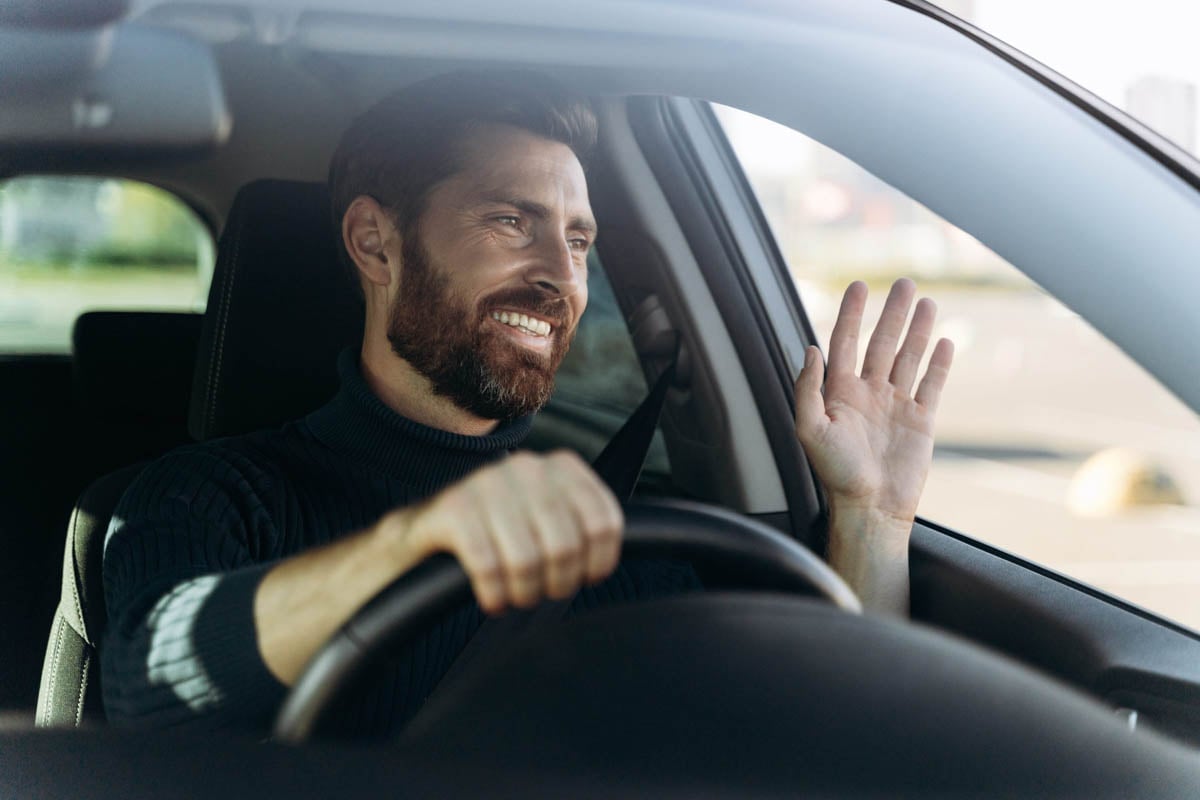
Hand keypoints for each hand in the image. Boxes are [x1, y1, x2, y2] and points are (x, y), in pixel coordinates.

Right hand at [399, 450, 623, 613]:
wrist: (426, 531)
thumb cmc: (500, 534)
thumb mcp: (548, 519)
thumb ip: (585, 526)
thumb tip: (625, 553)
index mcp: (561, 467)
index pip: (604, 521)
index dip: (600, 562)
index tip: (585, 578)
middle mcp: (527, 466)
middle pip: (567, 545)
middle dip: (559, 583)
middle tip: (544, 593)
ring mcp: (486, 483)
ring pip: (527, 558)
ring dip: (524, 592)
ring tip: (516, 596)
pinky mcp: (451, 507)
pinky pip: (486, 564)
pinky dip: (493, 593)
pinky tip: (491, 598)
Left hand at [794, 279, 953, 528]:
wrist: (872, 508)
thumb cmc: (836, 474)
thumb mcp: (809, 430)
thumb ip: (807, 388)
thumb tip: (811, 349)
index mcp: (839, 393)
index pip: (845, 342)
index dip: (851, 314)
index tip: (858, 286)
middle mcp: (868, 394)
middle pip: (882, 343)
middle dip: (892, 313)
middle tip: (904, 283)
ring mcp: (896, 405)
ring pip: (909, 358)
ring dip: (917, 330)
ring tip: (927, 301)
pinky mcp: (920, 421)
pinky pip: (931, 385)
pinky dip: (938, 363)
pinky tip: (944, 341)